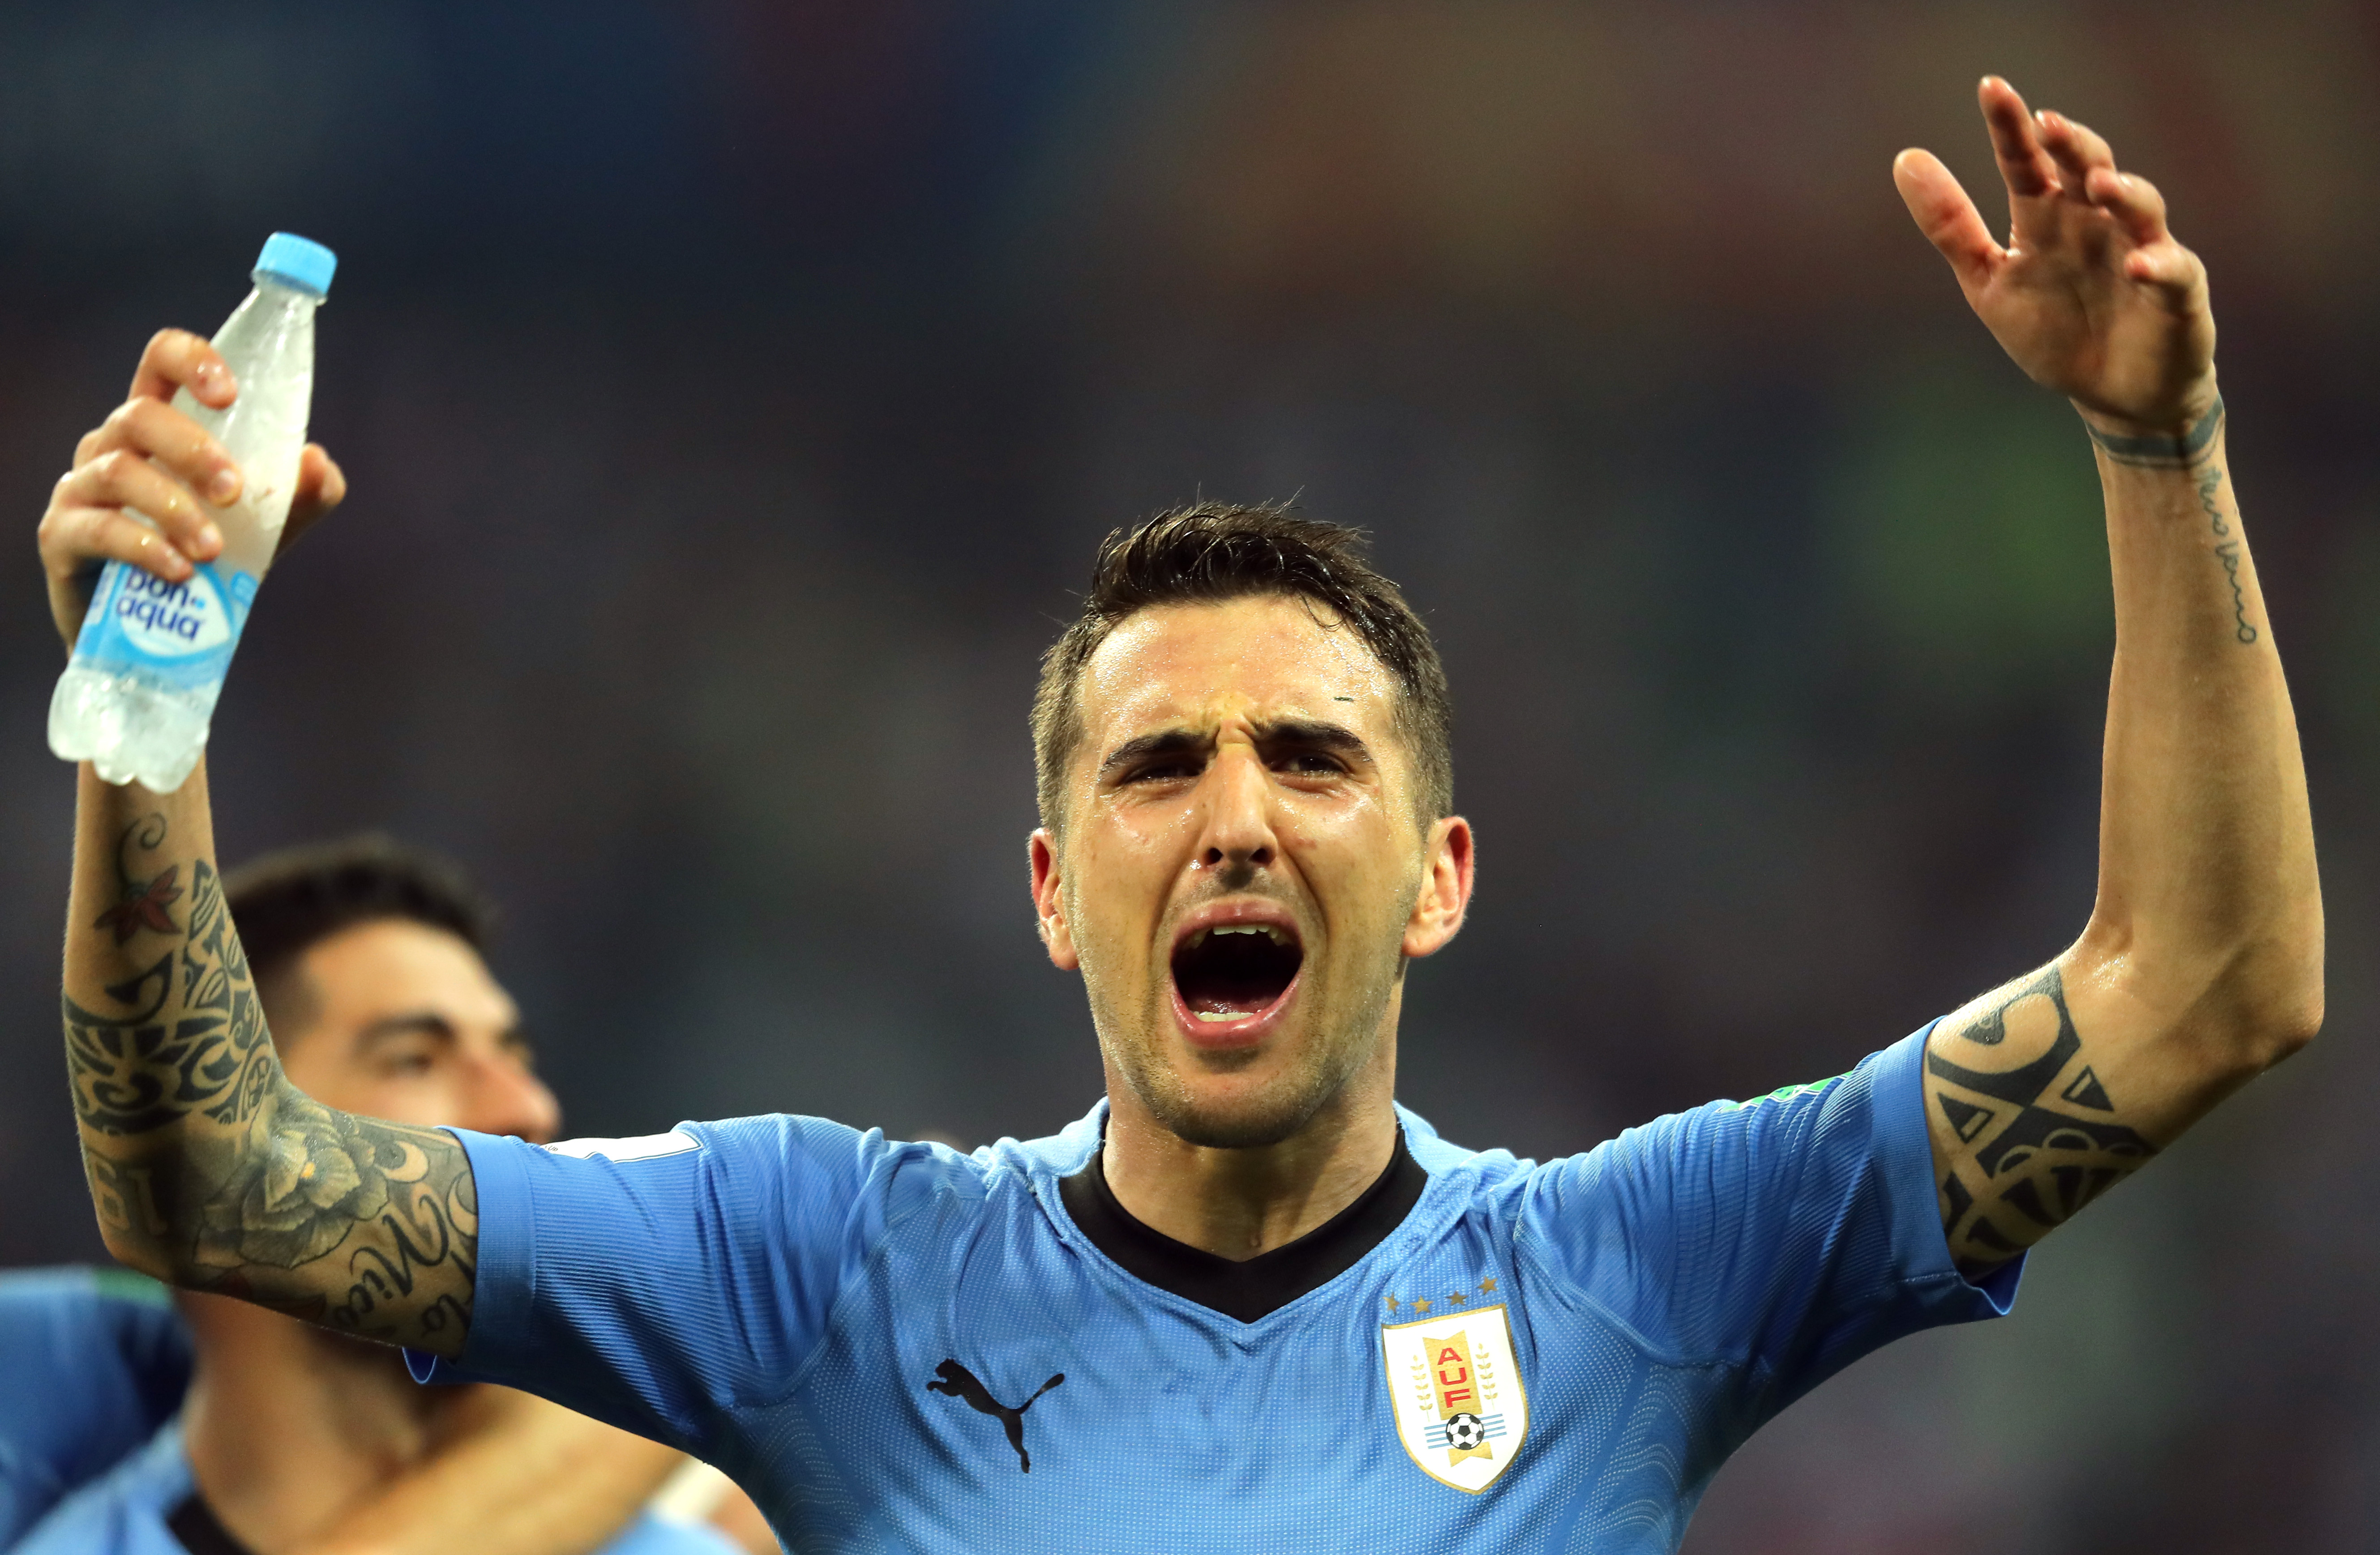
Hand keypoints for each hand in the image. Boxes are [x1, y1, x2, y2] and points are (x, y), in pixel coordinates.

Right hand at [38, 327, 345, 649]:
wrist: (153, 627)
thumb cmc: (209, 554)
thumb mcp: (266, 525)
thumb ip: (300, 494)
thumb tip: (316, 463)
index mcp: (159, 425)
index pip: (161, 361)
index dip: (191, 362)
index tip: (229, 394)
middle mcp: (112, 444)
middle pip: (139, 417)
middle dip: (192, 450)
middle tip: (233, 492)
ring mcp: (80, 487)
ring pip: (119, 472)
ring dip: (174, 508)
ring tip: (213, 550)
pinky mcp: (61, 535)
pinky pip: (98, 528)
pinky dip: (144, 548)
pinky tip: (180, 571)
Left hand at [1894, 77, 2216, 435]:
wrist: (2112, 395)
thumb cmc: (2054, 330)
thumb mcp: (1989, 281)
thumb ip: (1951, 227)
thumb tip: (1906, 158)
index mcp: (2049, 219)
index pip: (2027, 164)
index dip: (2010, 128)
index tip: (1990, 89)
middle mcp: (2096, 223)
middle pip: (2088, 168)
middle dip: (2072, 145)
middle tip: (2048, 123)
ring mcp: (2140, 251)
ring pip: (2139, 208)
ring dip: (2124, 192)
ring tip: (2099, 183)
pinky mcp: (2175, 292)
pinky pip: (2171, 272)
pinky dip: (2157, 266)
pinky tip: (2139, 265)